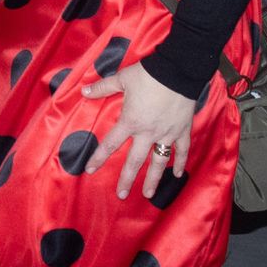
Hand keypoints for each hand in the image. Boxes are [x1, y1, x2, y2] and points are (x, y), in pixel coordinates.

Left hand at [81, 62, 194, 199]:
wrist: (178, 71)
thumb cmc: (148, 75)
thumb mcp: (122, 79)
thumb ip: (103, 87)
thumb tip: (84, 91)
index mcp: (131, 122)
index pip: (111, 143)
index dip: (99, 157)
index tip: (90, 170)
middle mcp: (148, 132)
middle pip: (135, 160)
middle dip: (127, 179)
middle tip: (122, 195)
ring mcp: (167, 133)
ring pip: (159, 161)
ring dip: (154, 179)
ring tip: (149, 194)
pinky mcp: (182, 130)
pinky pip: (182, 151)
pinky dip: (181, 163)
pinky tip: (177, 175)